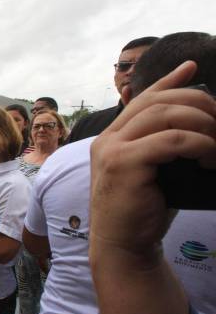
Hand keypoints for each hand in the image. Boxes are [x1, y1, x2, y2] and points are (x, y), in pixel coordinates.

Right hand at [90, 60, 215, 264]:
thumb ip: (162, 148)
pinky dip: (200, 145)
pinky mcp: (124, 164)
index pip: (142, 99)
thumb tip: (198, 126)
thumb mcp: (153, 173)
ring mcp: (112, 150)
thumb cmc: (142, 213)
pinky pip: (171, 141)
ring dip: (203, 124)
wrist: (122, 246)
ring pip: (166, 115)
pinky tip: (212, 159)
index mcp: (111, 138)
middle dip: (198, 103)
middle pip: (157, 102)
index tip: (192, 67)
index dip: (168, 81)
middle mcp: (107, 139)